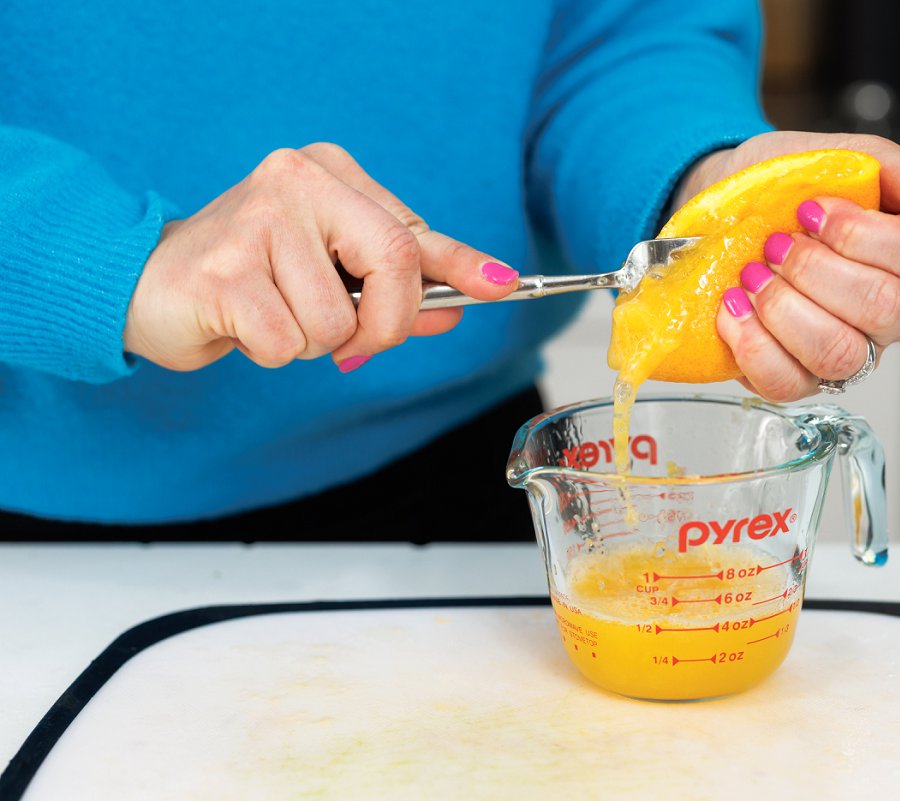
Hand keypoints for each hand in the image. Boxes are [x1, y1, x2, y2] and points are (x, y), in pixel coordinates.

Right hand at [124, 143, 517, 372]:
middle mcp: (296, 180)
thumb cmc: (247, 276)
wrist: (143, 282)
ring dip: (315, 342)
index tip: (502, 286)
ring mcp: (258, 219)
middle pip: (394, 263)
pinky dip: (273, 352)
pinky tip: (242, 324)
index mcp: (328, 173)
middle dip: (386, 324)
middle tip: (353, 340)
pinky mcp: (224, 270)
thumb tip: (462, 304)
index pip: (412, 229)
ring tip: (273, 315)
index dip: (460, 265)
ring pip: (339, 319)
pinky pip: (291, 343)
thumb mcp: (329, 273)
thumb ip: (394, 287)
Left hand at [675, 132, 899, 401]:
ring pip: (837, 352)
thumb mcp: (855, 159)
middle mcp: (893, 314)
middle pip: (881, 309)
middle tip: (777, 243)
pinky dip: (753, 345)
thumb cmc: (791, 183)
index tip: (812, 208)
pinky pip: (788, 383)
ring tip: (753, 275)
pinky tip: (734, 308)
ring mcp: (849, 351)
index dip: (858, 234)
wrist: (723, 201)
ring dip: (783, 308)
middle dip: (815, 269)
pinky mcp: (798, 378)